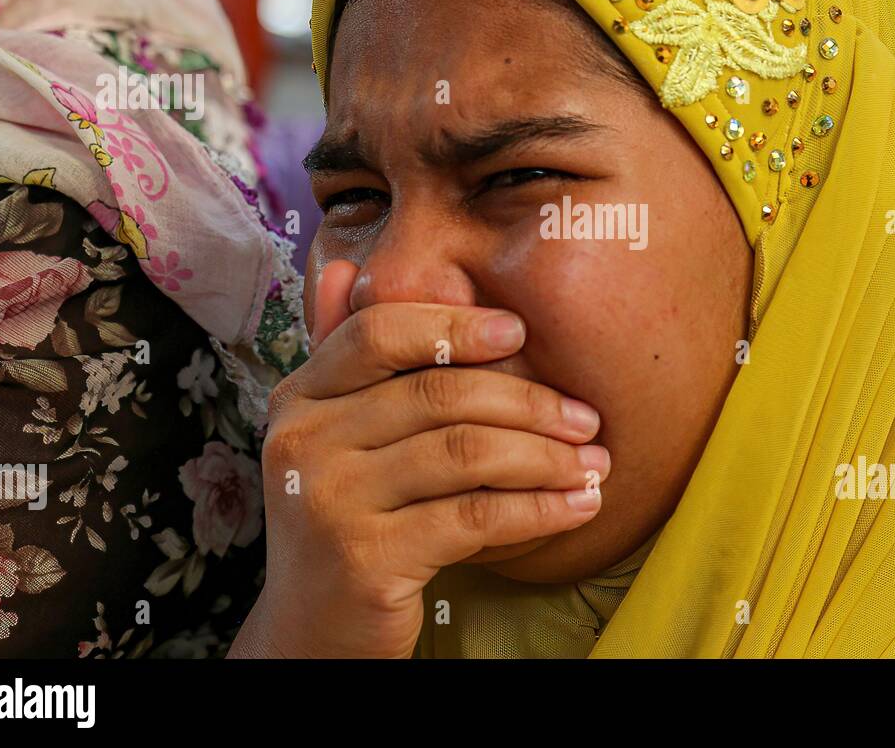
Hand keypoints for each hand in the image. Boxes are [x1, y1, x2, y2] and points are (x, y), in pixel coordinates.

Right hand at [229, 261, 607, 657]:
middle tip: (588, 418)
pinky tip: (578, 506)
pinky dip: (539, 509)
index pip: (378, 333)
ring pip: (464, 453)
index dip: (454, 326)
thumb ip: (347, 356)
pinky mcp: (365, 559)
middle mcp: (303, 441)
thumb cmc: (347, 518)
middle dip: (528, 401)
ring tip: (595, 464)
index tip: (520, 333)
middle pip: (437, 393)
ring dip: (547, 456)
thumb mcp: (336, 433)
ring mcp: (329, 501)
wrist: (315, 629)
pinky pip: (474, 518)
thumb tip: (346, 264)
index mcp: (300, 396)